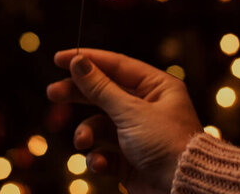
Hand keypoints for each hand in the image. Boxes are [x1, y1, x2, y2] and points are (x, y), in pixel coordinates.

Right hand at [47, 49, 201, 192]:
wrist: (186, 189)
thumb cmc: (166, 144)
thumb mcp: (130, 112)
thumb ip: (100, 88)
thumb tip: (78, 62)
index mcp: (156, 87)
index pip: (116, 65)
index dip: (87, 60)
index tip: (59, 59)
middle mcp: (147, 107)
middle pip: (104, 93)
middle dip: (78, 96)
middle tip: (52, 94)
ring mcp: (137, 134)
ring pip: (100, 126)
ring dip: (87, 133)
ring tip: (83, 142)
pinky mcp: (130, 160)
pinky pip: (105, 153)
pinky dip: (98, 158)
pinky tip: (99, 164)